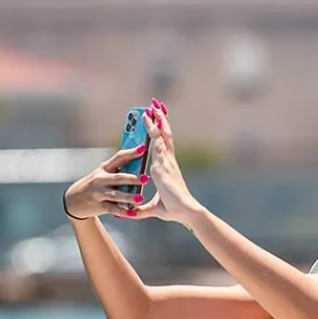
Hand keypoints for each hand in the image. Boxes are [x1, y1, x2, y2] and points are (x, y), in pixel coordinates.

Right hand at [63, 143, 150, 219]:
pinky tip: (132, 213)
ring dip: (129, 197)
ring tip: (140, 198)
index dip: (131, 153)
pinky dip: (123, 212)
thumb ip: (118, 169)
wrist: (74, 201)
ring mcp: (99, 193)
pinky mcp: (99, 205)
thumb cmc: (94, 185)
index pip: (119, 158)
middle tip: (146, 179)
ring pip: (116, 195)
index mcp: (104, 169)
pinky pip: (113, 209)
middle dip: (132, 178)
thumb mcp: (102, 174)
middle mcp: (101, 180)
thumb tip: (139, 162)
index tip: (143, 148)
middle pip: (118, 178)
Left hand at [128, 99, 201, 223]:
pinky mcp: (162, 163)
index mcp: (167, 168)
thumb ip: (142, 209)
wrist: (185, 211)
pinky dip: (154, 128)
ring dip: (157, 119)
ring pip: (161, 134)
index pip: (164, 145)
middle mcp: (168, 161)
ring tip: (153, 105)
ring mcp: (166, 161)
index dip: (161, 132)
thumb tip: (132, 213)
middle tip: (156, 105)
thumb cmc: (174, 210)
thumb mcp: (153, 208)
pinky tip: (150, 118)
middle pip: (164, 135)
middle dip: (160, 120)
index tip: (158, 119)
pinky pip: (157, 141)